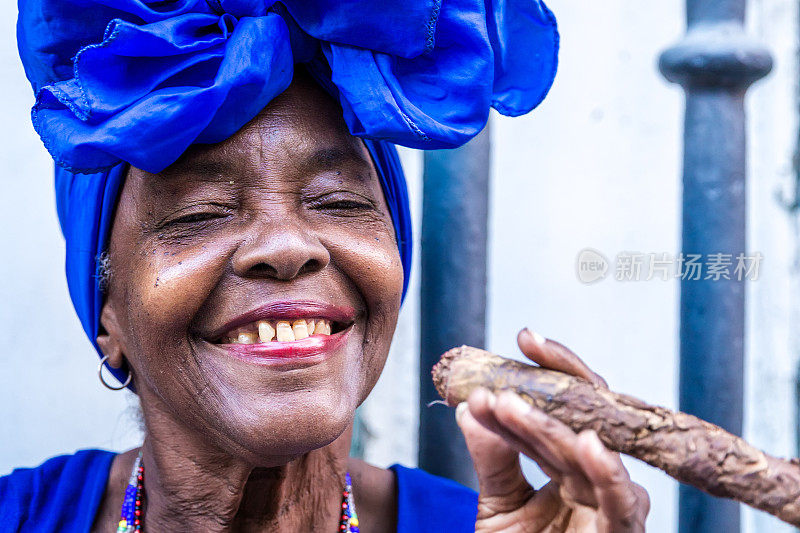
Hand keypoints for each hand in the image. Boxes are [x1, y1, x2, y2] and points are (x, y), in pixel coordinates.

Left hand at [456, 329, 648, 531]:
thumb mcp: (496, 507)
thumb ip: (492, 458)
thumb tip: (469, 406)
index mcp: (570, 468)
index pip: (566, 409)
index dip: (547, 374)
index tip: (523, 338)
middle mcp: (596, 481)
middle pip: (585, 420)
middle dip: (550, 387)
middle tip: (518, 355)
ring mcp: (612, 508)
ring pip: (595, 454)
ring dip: (554, 428)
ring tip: (513, 406)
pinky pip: (622, 503)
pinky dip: (607, 471)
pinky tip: (585, 442)